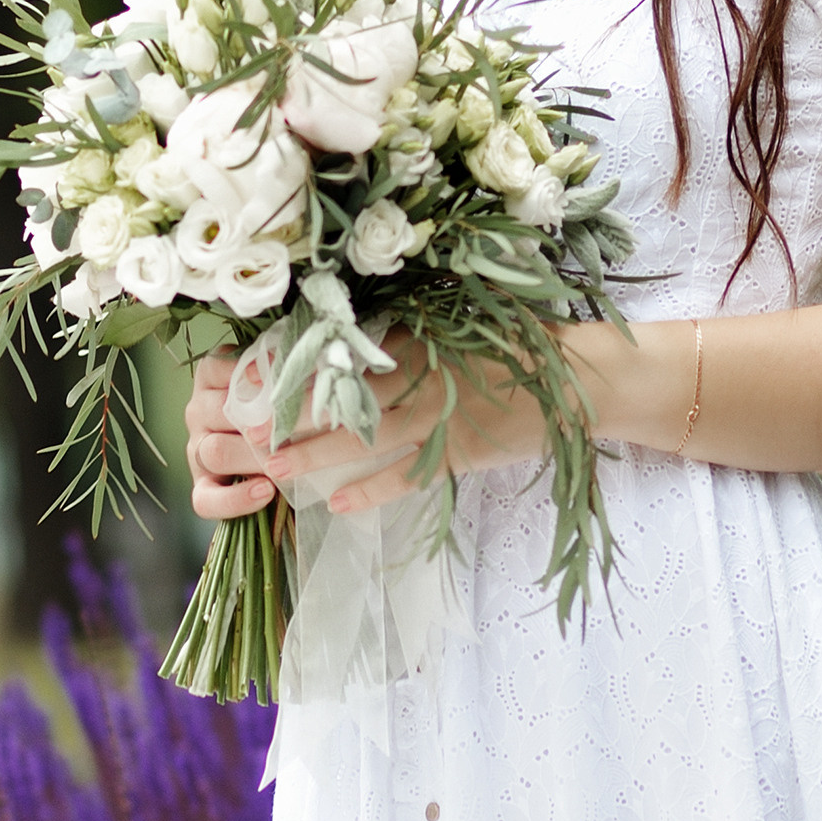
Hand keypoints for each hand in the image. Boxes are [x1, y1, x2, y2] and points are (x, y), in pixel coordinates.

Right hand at [185, 346, 278, 522]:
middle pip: (218, 412)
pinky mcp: (202, 487)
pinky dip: (236, 499)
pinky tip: (265, 492)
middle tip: (295, 427)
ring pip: (214, 452)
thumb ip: (282, 371)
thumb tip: (288, 360)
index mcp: (213, 378)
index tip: (281, 368)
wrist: (292, 459)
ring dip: (253, 458)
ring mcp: (196, 450)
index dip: (249, 369)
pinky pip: (206, 499)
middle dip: (259, 421)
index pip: (219, 367)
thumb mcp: (284, 385)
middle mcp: (198, 411)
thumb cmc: (290, 410)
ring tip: (285, 462)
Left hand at [259, 333, 548, 518]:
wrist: (580, 379)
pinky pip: (408, 476)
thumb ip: (412, 319)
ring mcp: (441, 417)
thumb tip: (353, 320)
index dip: (294, 368)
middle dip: (290, 415)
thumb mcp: (465, 316)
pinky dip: (373, 490)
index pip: (343, 353)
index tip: (249, 378)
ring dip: (317, 454)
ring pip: (366, 438)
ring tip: (274, 468)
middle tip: (241, 428)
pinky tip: (338, 504)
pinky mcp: (461, 452)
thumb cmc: (521, 340)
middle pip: (342, 397)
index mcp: (420, 338)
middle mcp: (422, 376)